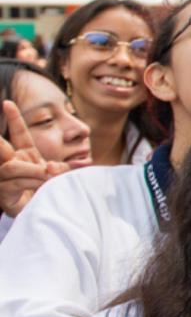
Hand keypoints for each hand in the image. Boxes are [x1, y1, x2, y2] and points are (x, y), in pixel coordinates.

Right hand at [0, 100, 68, 217]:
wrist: (42, 213)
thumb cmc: (48, 190)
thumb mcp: (58, 175)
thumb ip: (60, 168)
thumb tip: (53, 168)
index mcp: (25, 154)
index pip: (19, 134)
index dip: (14, 119)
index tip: (8, 103)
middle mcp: (11, 163)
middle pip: (3, 148)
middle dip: (3, 145)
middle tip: (7, 144)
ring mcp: (4, 178)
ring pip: (13, 167)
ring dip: (32, 171)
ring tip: (46, 177)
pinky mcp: (4, 194)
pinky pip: (14, 182)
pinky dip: (29, 182)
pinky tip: (39, 185)